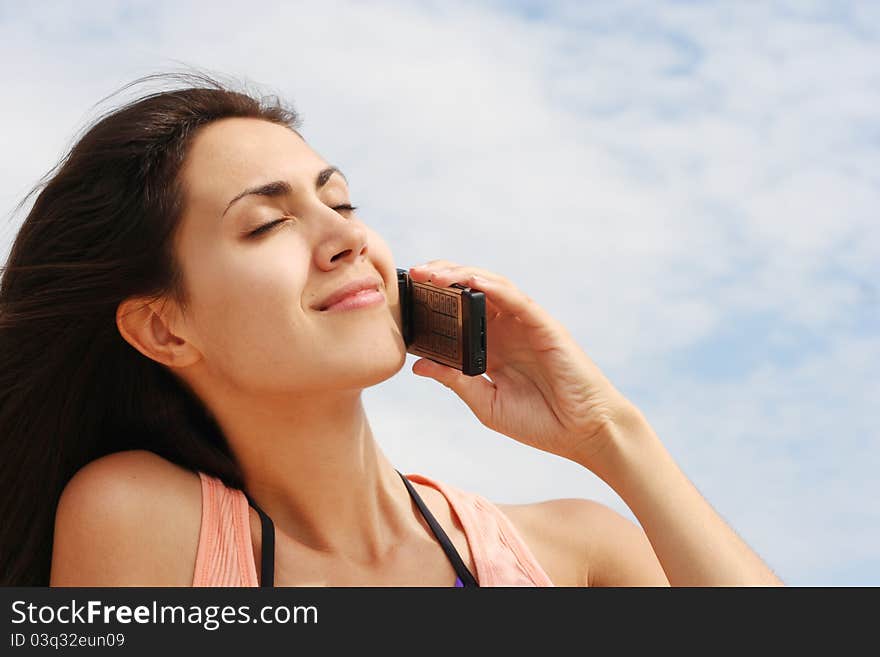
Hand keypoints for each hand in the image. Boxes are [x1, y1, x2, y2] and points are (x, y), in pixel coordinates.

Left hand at [407, 260, 637, 465]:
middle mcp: (507, 331)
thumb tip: (418, 365)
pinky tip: (469, 281)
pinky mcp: (544, 326)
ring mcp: (526, 325)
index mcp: (491, 348)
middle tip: (413, 274)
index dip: (432, 302)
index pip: (457, 315)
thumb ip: (455, 380)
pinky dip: (492, 286)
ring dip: (461, 275)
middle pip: (470, 292)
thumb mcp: (485, 404)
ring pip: (490, 287)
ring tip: (432, 273)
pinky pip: (515, 299)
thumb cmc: (540, 423)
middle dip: (441, 278)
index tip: (404, 297)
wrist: (585, 435)